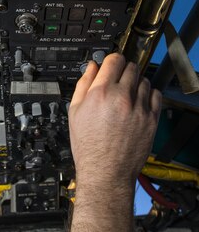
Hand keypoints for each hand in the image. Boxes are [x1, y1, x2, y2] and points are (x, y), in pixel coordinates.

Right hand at [65, 54, 161, 231]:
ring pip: (144, 80)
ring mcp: (139, 108)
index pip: (114, 60)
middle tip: (118, 82)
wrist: (106, 172)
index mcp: (100, 93)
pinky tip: (139, 103)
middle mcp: (121, 97)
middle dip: (123, 71)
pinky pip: (156, 95)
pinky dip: (148, 94)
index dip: (111, 60)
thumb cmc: (88, 147)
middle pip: (130, 67)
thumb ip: (83, 85)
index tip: (111, 65)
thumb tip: (91, 67)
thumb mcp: (75, 113)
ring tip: (128, 95)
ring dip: (136, 82)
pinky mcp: (151, 119)